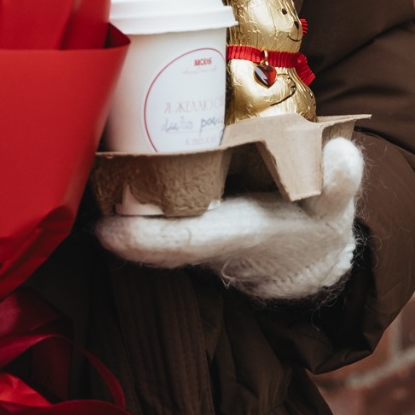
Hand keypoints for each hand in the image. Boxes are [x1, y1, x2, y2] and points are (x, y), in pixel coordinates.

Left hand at [97, 136, 364, 302]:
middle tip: (74, 180)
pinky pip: (148, 218)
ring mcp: (192, 238)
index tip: (105, 231)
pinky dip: (122, 201)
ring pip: (144, 230)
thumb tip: (340, 156)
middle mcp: (208, 242)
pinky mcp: (184, 227)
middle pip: (152, 239)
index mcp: (242, 234)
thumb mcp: (338, 206)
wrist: (309, 259)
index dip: (146, 241)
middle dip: (114, 222)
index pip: (188, 241)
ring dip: (111, 208)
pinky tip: (97, 167)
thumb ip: (341, 182)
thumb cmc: (318, 224)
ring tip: (75, 169)